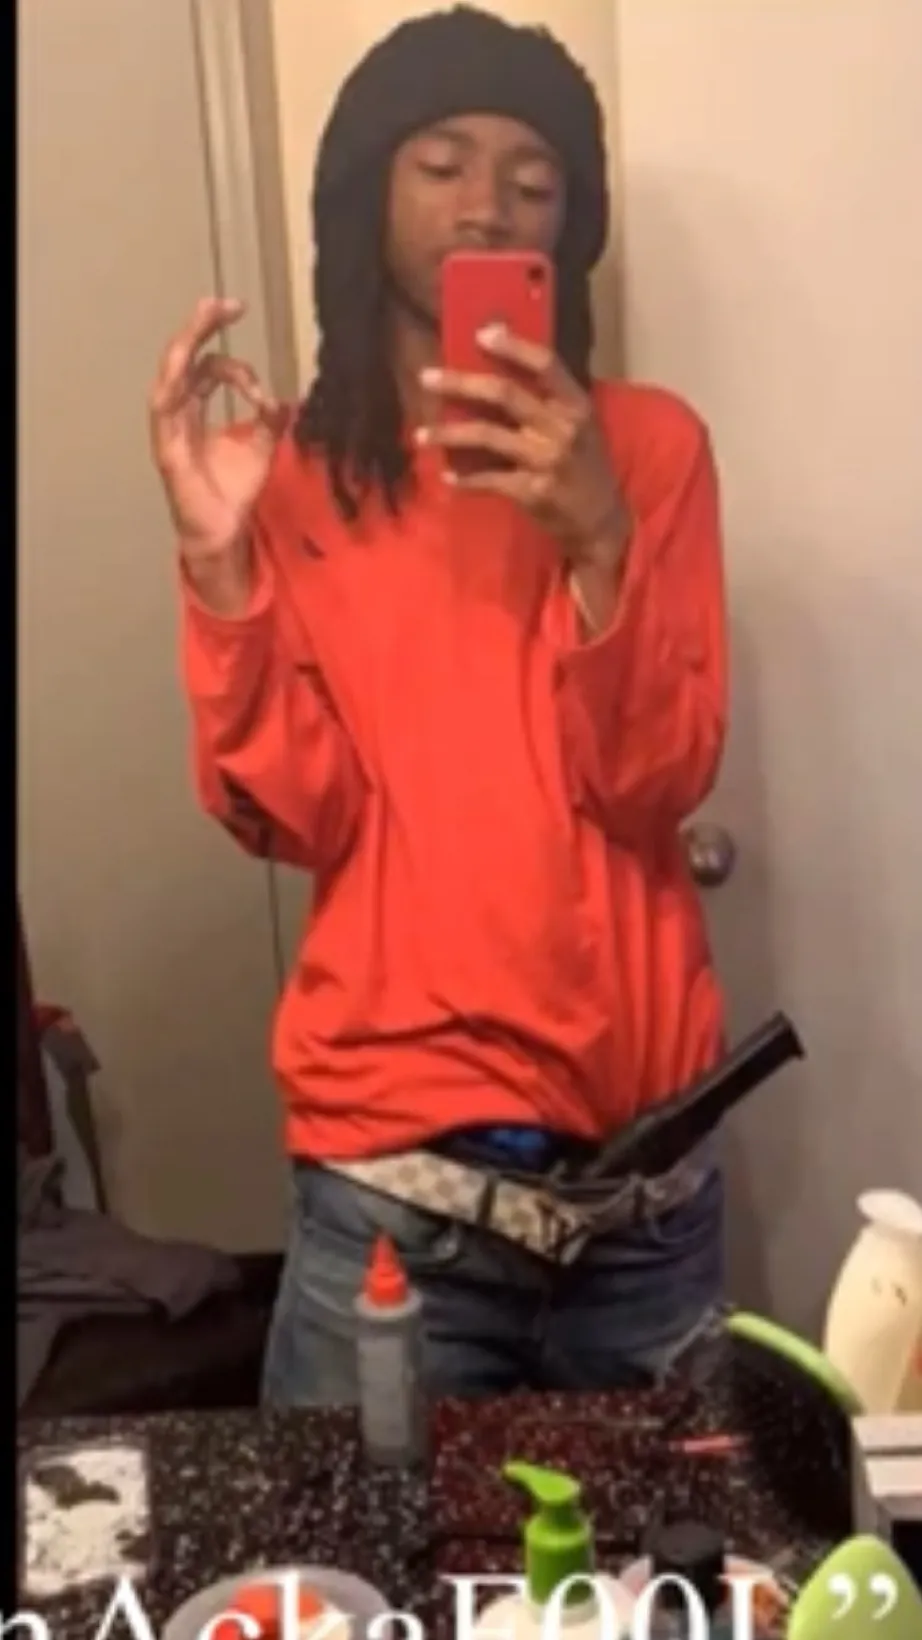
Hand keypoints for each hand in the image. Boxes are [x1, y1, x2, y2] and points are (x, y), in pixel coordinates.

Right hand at [148, 296, 285, 576]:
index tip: (262, 379)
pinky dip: (174, 385)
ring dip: (186, 343)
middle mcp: (179, 413)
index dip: (231, 355)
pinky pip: (163, 409)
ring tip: (205, 315)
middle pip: (183, 359)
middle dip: (202, 327)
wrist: (224, 531)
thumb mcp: (262, 447)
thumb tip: (285, 399)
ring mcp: (169, 429)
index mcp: (196, 410)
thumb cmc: (234, 492)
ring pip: (169, 375)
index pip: (207, 367)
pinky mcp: (167, 449)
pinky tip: (185, 364)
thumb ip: (270, 421)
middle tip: (225, 304)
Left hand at [417, 325, 626, 568]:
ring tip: (420, 434)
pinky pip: (489, 480)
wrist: (601, 520)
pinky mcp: (533, 491)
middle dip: (460, 383)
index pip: (545, 364)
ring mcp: (547, 460)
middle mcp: (562, 428)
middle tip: (426, 377)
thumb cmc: (584, 467)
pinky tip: (447, 476)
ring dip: (448, 434)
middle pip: (504, 394)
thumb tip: (496, 371)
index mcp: (576, 405)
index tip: (480, 334)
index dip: (512, 346)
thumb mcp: (578, 427)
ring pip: (487, 436)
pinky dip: (465, 479)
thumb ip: (547, 402)